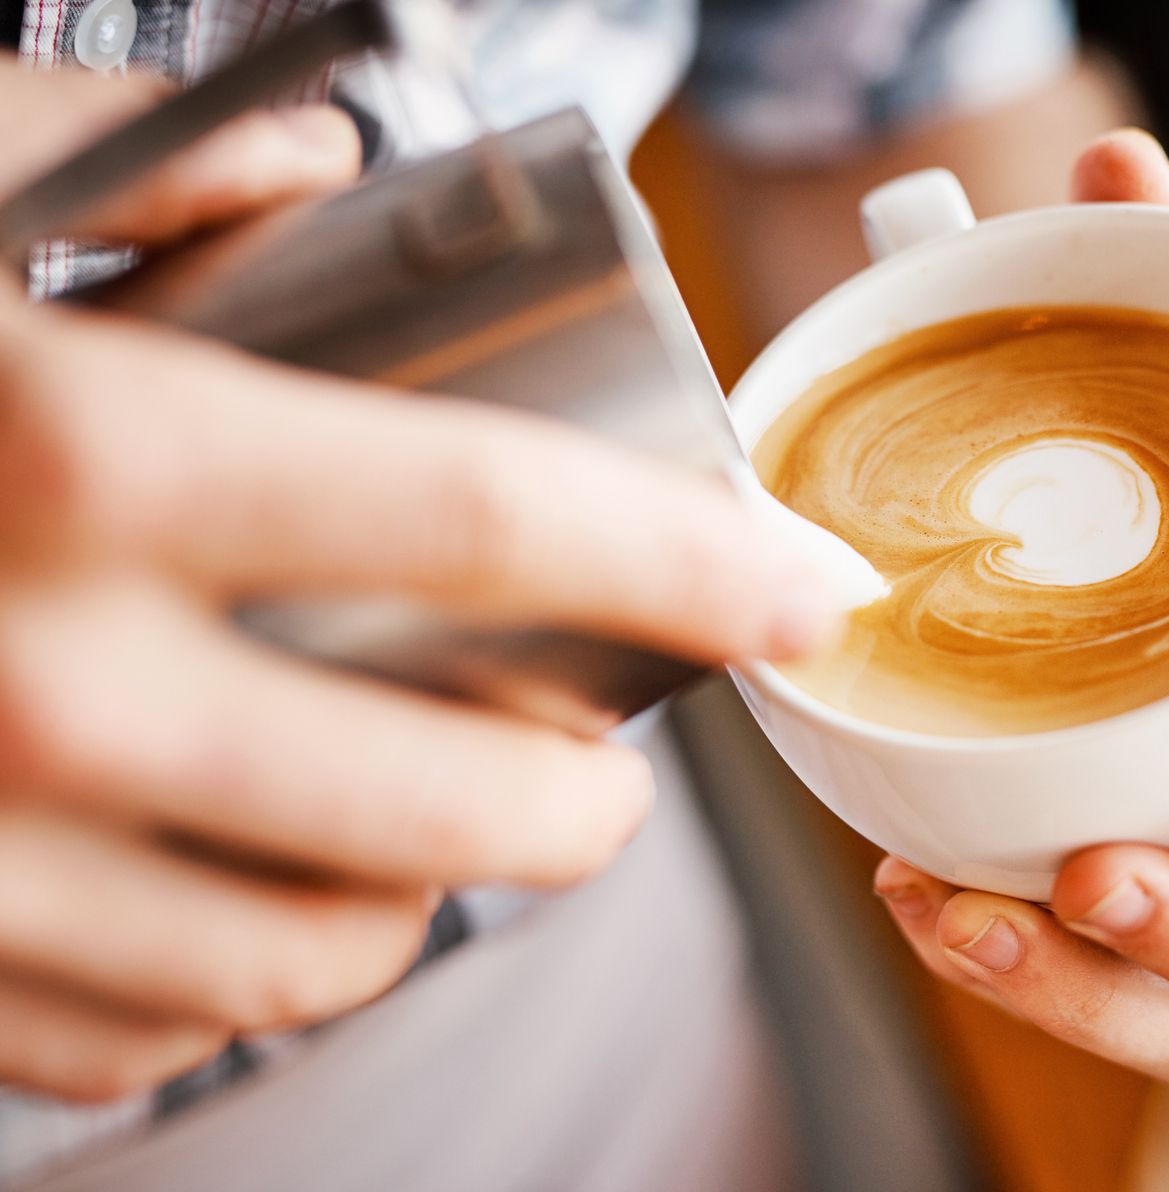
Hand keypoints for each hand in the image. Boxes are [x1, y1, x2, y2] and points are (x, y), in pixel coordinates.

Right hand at [0, 64, 838, 1100]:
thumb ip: (128, 164)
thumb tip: (327, 165)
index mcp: (76, 465)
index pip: (497, 527)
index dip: (696, 561)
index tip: (803, 586)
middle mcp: (34, 695)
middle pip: (454, 803)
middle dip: (588, 800)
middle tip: (609, 757)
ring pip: (318, 956)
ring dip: (422, 900)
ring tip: (433, 827)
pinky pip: (145, 1034)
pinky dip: (233, 977)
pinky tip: (234, 895)